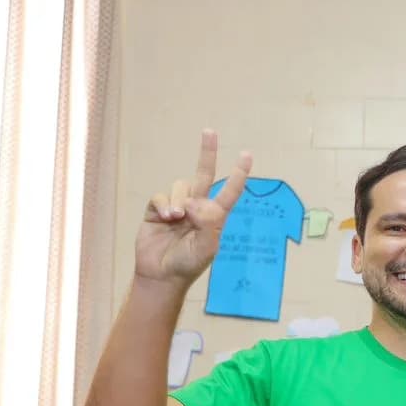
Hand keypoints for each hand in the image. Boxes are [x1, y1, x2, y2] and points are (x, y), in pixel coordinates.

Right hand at [135, 129, 252, 289]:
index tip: (247, 155)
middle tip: (210, 131)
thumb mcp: (207, 247)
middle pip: (203, 174)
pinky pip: (161, 196)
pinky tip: (166, 218)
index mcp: (214, 217)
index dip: (238, 174)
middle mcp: (197, 208)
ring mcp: (177, 207)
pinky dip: (164, 204)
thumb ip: (207, 223)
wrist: (161, 274)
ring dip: (179, 200)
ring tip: (177, 218)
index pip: (230, 192)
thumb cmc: (188, 264)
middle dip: (207, 153)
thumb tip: (195, 202)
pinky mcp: (157, 210)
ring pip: (180, 186)